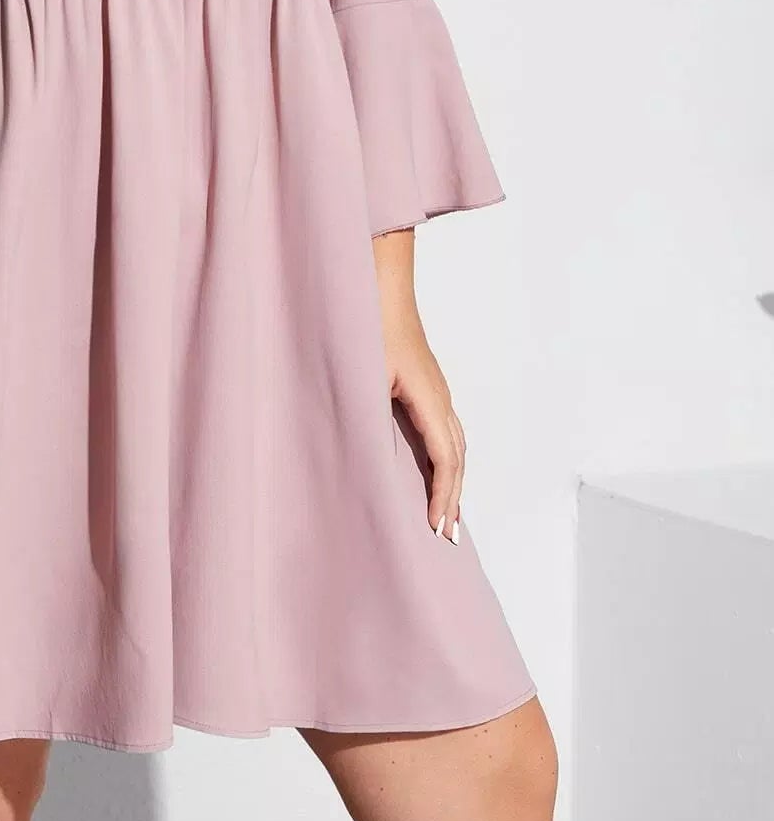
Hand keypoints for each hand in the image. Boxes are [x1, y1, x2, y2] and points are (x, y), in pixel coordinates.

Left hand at [382, 314, 464, 544]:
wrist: (378, 285)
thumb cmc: (368, 325)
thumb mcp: (362, 374)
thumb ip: (368, 415)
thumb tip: (373, 460)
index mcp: (428, 397)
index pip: (446, 458)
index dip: (444, 496)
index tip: (438, 527)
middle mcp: (440, 396)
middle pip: (458, 456)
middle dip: (455, 498)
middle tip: (448, 536)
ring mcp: (436, 390)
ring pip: (455, 444)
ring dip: (454, 481)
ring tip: (448, 514)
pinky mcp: (426, 385)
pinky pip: (446, 431)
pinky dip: (447, 459)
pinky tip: (435, 470)